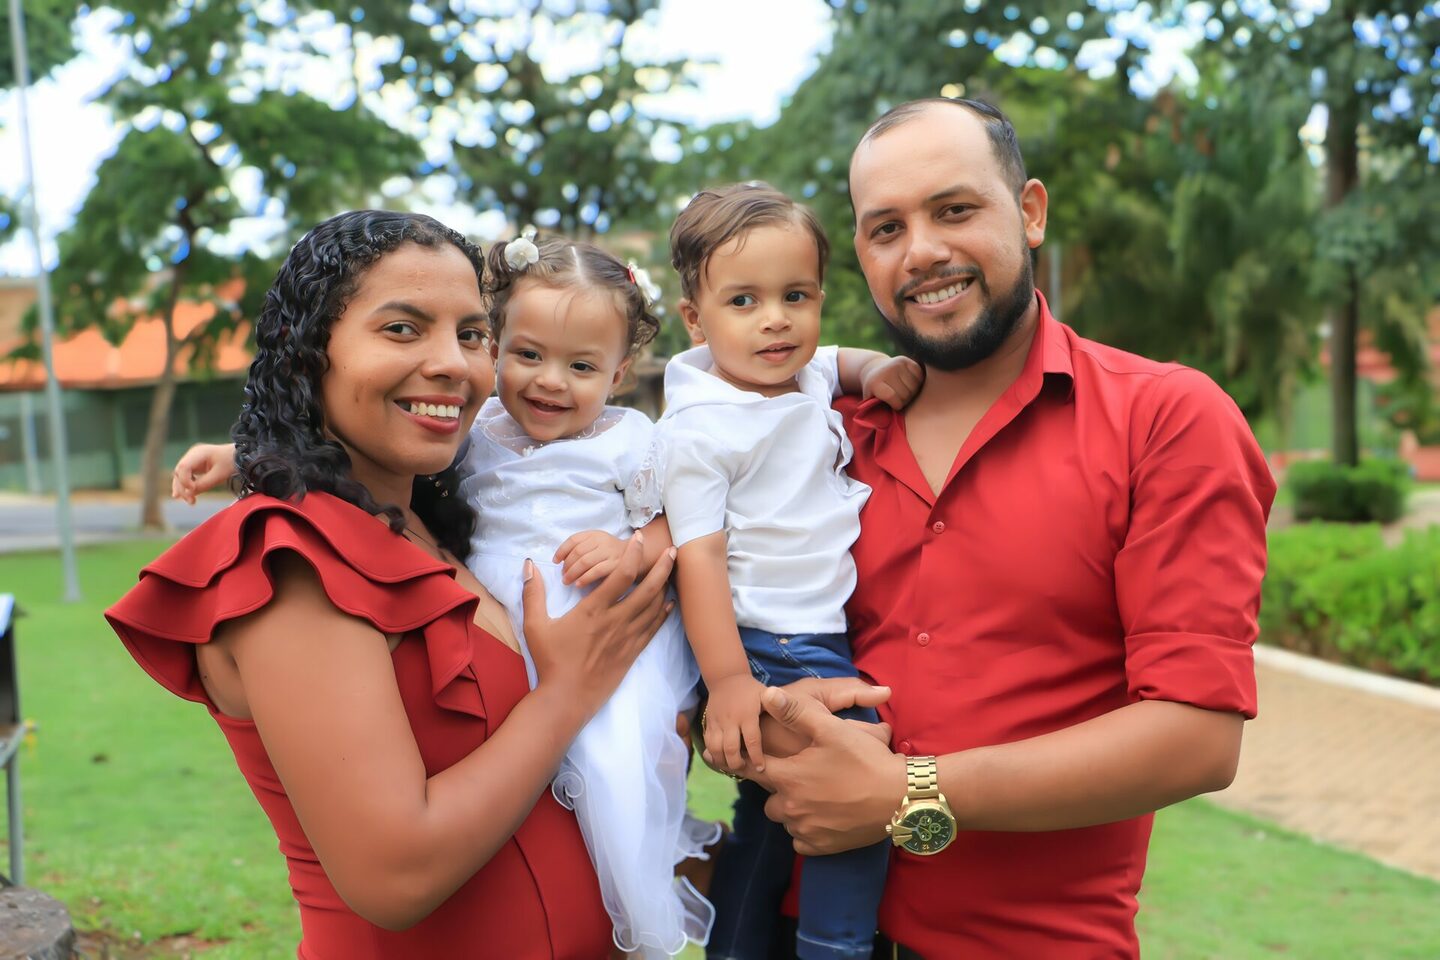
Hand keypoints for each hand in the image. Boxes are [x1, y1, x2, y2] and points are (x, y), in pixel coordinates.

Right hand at [172, 442, 237, 503]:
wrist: (240, 456)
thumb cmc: (231, 463)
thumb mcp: (219, 475)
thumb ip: (204, 484)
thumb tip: (189, 493)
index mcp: (199, 453)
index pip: (183, 467)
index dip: (185, 480)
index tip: (193, 490)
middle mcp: (192, 454)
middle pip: (179, 472)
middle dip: (183, 488)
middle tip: (191, 501)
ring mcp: (192, 459)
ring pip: (180, 475)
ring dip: (183, 489)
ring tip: (191, 502)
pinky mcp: (194, 466)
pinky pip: (186, 476)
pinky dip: (186, 486)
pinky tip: (189, 496)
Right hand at [523, 532, 675, 719]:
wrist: (567, 698)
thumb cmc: (550, 661)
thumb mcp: (535, 625)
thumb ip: (533, 593)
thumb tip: (529, 564)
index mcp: (594, 610)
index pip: (621, 574)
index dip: (633, 553)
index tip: (638, 539)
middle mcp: (616, 621)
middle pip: (648, 588)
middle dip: (662, 566)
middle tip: (672, 550)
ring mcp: (627, 638)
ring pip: (654, 607)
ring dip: (665, 587)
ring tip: (671, 571)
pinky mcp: (632, 653)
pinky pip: (653, 629)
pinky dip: (663, 614)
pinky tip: (669, 604)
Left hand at [554, 530, 628, 585]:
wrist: (638, 556)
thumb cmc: (610, 554)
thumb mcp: (596, 545)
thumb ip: (580, 548)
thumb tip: (560, 560)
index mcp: (595, 534)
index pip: (573, 539)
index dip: (562, 550)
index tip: (555, 561)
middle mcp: (602, 541)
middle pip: (578, 551)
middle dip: (567, 564)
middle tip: (562, 575)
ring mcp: (610, 553)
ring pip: (586, 561)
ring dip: (573, 572)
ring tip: (567, 581)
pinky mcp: (617, 565)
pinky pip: (597, 571)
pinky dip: (585, 578)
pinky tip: (579, 584)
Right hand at [700, 673, 768, 772]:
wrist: (726, 679)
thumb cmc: (752, 690)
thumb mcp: (765, 695)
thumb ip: (777, 708)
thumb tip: (797, 718)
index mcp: (747, 714)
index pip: (752, 740)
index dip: (756, 757)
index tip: (761, 768)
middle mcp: (731, 719)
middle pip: (730, 748)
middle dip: (737, 763)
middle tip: (745, 770)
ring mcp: (717, 721)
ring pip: (715, 748)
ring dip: (722, 761)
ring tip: (733, 767)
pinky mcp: (708, 723)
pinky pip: (707, 743)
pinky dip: (713, 754)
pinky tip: (721, 761)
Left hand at [751, 686, 906, 856]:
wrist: (900, 797)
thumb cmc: (865, 759)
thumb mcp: (831, 729)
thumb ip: (796, 713)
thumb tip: (768, 694)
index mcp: (789, 778)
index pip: (753, 769)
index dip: (749, 763)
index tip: (747, 762)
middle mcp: (791, 807)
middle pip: (769, 799)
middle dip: (779, 789)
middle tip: (800, 778)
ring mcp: (806, 830)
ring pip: (786, 820)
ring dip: (794, 810)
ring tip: (815, 796)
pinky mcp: (822, 846)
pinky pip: (800, 841)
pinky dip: (807, 831)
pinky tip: (822, 817)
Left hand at [860, 356, 923, 409]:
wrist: (874, 368)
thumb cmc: (874, 390)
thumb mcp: (870, 400)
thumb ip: (876, 411)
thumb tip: (884, 423)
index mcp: (876, 382)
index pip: (893, 398)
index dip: (897, 405)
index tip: (895, 406)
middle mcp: (887, 371)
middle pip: (906, 393)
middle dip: (906, 400)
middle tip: (901, 400)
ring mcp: (897, 364)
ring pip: (915, 386)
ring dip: (913, 392)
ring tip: (906, 392)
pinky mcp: (906, 360)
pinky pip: (920, 375)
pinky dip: (918, 382)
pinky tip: (911, 383)